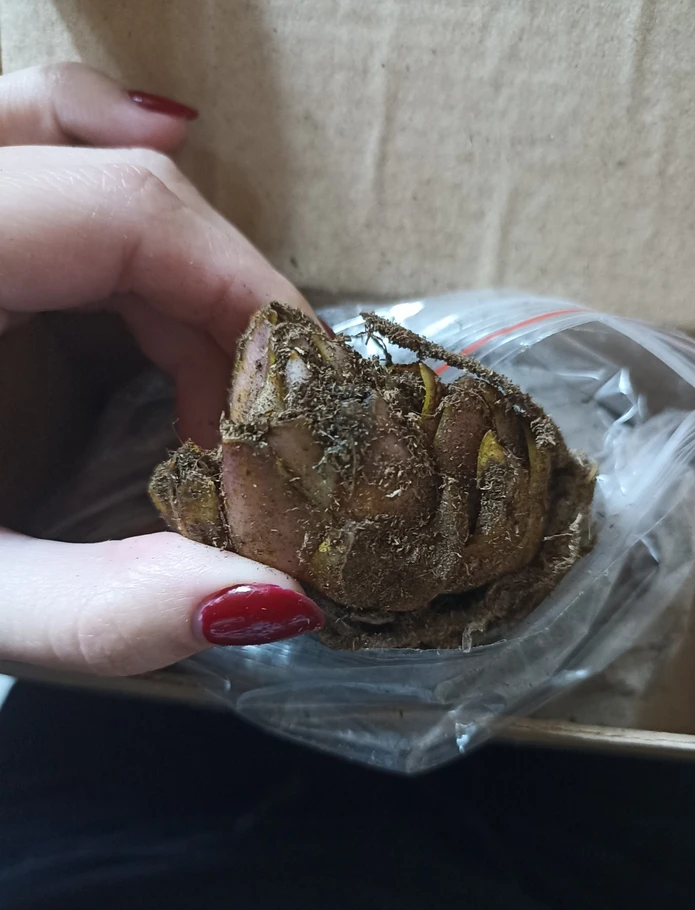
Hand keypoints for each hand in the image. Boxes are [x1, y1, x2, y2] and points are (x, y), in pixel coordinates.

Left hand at [0, 63, 323, 675]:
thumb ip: (103, 610)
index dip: (243, 289)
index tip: (302, 392)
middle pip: (119, 189)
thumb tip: (277, 599)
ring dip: (178, 262)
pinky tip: (158, 264)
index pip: (124, 217)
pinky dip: (114, 207)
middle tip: (264, 413)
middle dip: (222, 299)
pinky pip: (33, 158)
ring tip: (221, 370)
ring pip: (78, 155)